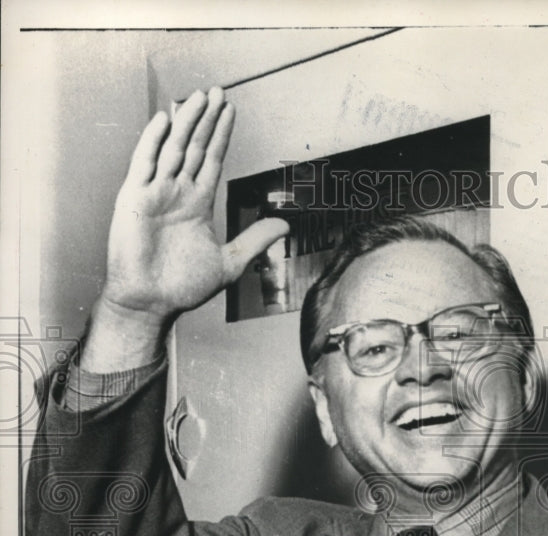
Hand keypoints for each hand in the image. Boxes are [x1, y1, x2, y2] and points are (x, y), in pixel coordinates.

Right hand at [101, 86, 287, 322]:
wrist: (151, 303)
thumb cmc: (182, 287)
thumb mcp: (230, 262)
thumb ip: (255, 240)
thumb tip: (284, 225)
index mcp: (197, 204)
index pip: (211, 160)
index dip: (221, 136)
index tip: (230, 111)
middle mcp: (176, 193)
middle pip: (194, 147)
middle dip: (206, 120)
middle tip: (217, 92)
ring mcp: (155, 193)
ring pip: (172, 149)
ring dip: (185, 122)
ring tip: (199, 98)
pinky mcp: (134, 198)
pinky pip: (143, 163)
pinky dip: (152, 141)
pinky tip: (163, 121)